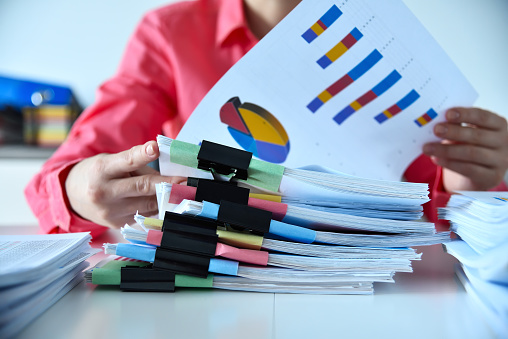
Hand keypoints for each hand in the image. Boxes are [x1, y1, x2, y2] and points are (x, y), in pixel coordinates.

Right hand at [65, 140, 185, 227]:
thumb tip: (166, 170)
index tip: (155, 148)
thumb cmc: (98, 173)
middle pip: (142, 187)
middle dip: (167, 183)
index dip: (142, 154)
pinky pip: (145, 214)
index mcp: (102, 170)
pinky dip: (157, 207)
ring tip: (182, 191)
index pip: (125, 161)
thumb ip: (135, 164)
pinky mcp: (117, 224)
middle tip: (186, 180)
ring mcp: (110, 212)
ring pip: (148, 203)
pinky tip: (165, 202)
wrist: (72, 196)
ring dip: (166, 197)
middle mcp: (104, 192)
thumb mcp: (111, 162)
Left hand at [423, 107, 507, 191]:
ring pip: (471, 153)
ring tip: (428, 148)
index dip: (465, 114)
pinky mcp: (492, 176)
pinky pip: (469, 169)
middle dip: (454, 132)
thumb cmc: (472, 145)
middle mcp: (504, 142)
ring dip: (446, 150)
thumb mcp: (468, 133)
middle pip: (477, 135)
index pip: (483, 117)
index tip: (447, 113)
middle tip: (436, 130)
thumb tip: (436, 121)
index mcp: (499, 125)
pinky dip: (450, 164)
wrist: (480, 172)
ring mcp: (501, 160)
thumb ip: (457, 125)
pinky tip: (436, 159)